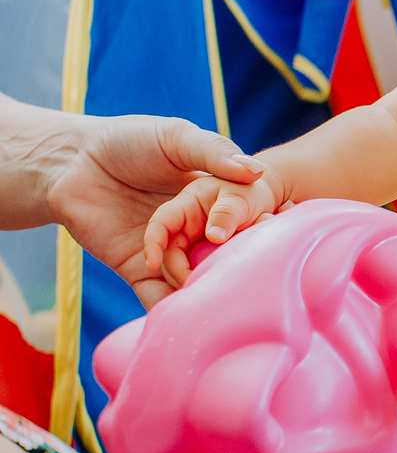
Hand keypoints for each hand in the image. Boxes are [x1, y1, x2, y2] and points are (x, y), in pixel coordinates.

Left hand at [45, 115, 265, 309]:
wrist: (69, 161)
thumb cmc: (126, 140)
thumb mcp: (177, 137)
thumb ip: (214, 153)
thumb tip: (257, 173)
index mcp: (211, 201)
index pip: (243, 224)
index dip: (260, 233)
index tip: (272, 238)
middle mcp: (195, 231)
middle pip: (223, 259)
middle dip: (236, 271)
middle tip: (252, 278)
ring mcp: (168, 253)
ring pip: (194, 282)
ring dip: (207, 294)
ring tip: (225, 302)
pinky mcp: (137, 271)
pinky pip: (158, 297)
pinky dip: (172, 309)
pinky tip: (188, 315)